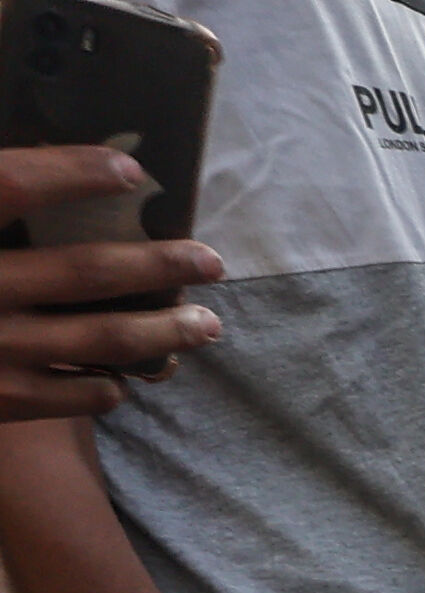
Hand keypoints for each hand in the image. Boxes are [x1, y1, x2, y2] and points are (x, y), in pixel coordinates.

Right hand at [0, 154, 222, 411]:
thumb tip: (24, 175)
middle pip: (80, 273)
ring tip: (206, 325)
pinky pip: (61, 398)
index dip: (72, 172)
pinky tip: (122, 384)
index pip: (6, 186)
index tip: (132, 168)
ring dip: (159, 333)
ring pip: (93, 342)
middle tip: (210, 260)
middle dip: (157, 265)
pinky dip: (100, 390)